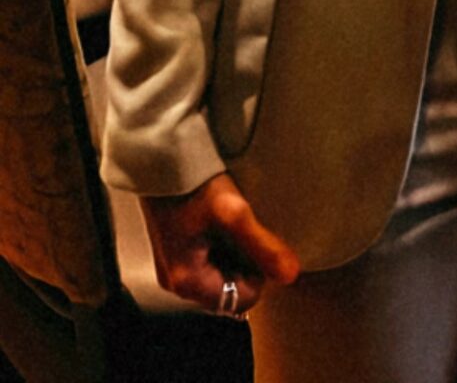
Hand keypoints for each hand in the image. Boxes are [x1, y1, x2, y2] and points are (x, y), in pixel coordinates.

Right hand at [141, 171, 299, 316]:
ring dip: (232, 254)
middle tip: (244, 228)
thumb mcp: (233, 213)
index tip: (257, 242)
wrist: (162, 158)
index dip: (257, 275)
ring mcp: (173, 267)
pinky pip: (206, 262)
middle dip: (243, 263)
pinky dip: (219, 246)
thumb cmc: (192, 185)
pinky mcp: (174, 252)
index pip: (240, 300)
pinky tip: (220, 221)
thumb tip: (291, 274)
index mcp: (187, 281)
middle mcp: (175, 282)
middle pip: (228, 290)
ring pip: (219, 275)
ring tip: (232, 222)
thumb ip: (262, 246)